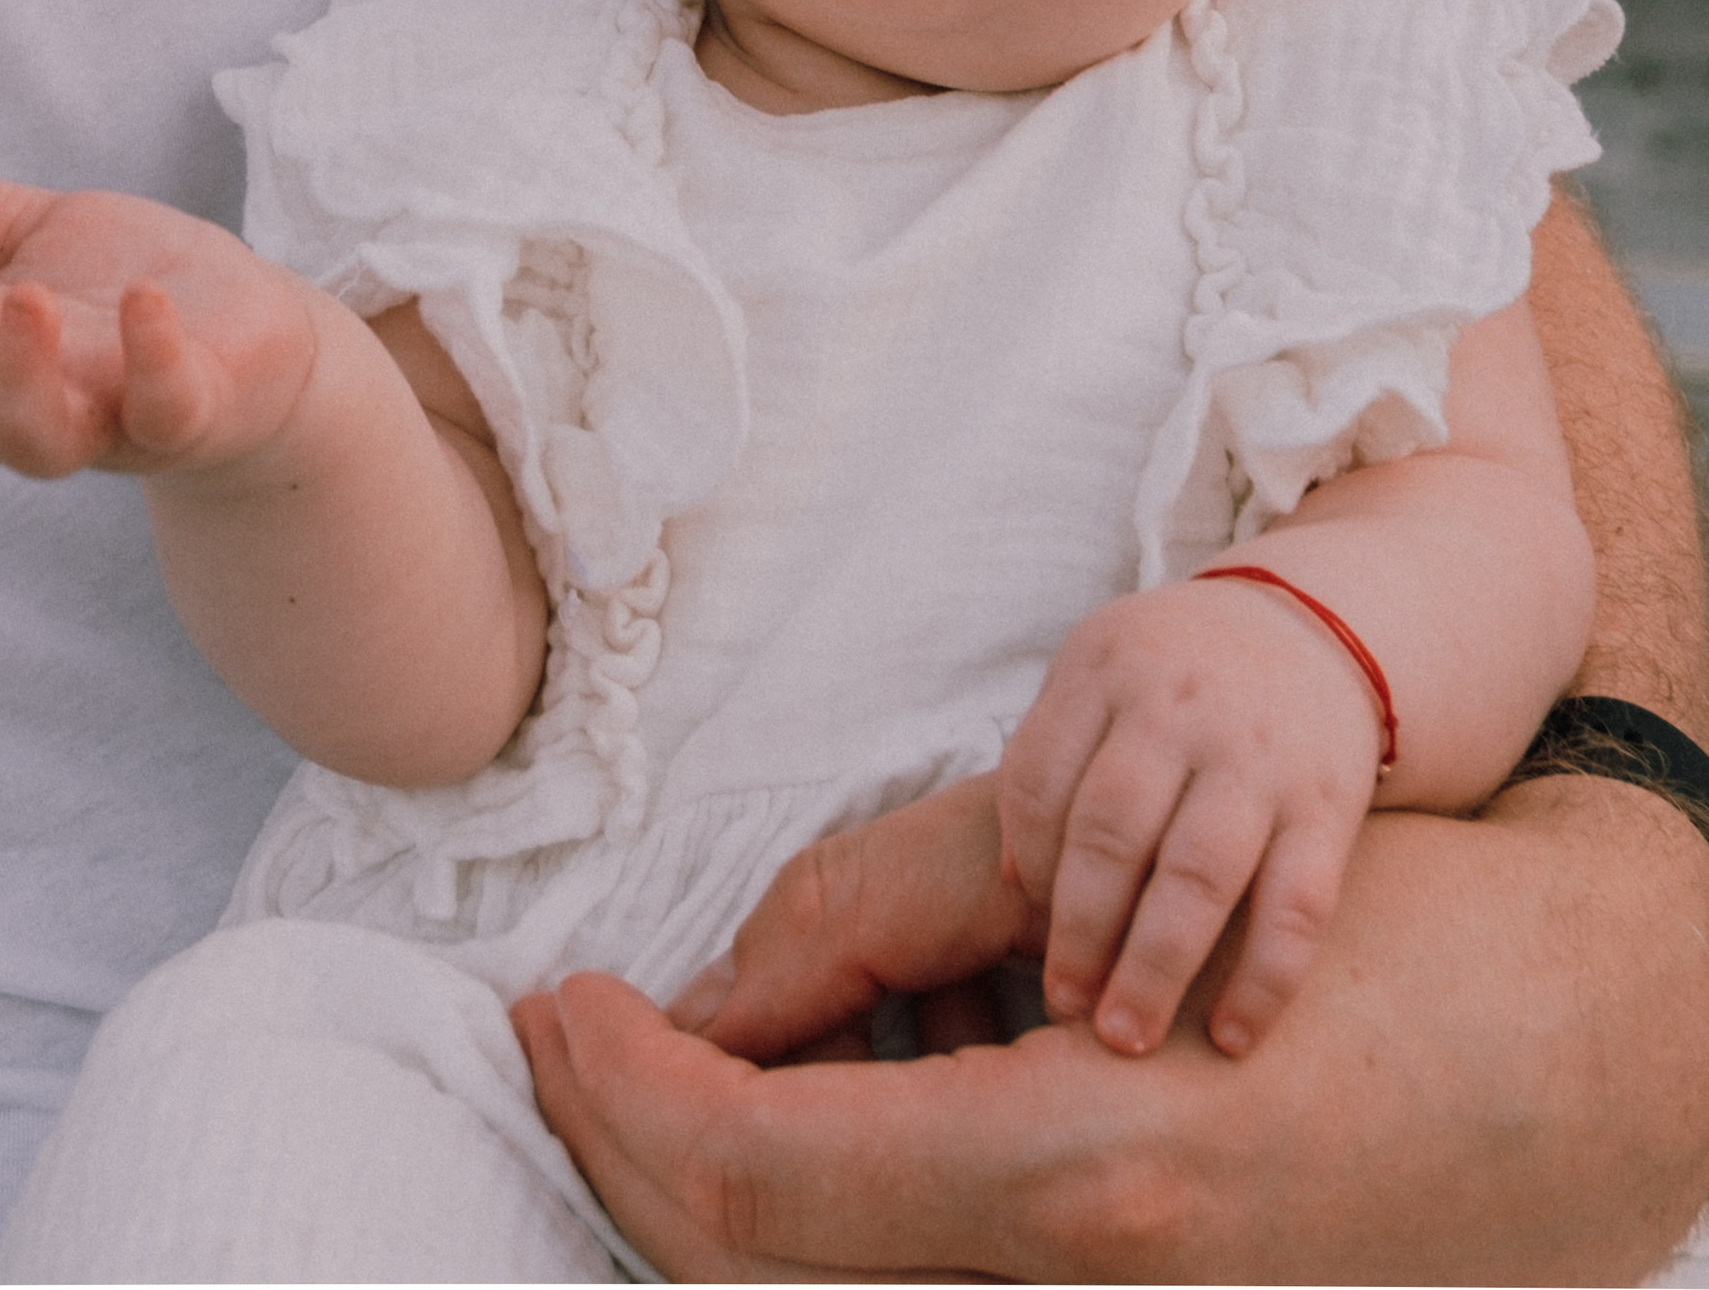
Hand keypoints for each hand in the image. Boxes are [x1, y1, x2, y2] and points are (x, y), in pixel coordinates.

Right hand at [0, 150, 321, 482]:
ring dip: (20, 380)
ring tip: (24, 298)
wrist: (258, 333)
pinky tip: (144, 299)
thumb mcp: (48, 236)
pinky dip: (152, 358)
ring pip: (41, 444)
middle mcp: (38, 405)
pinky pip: (165, 407)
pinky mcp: (193, 412)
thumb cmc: (133, 289)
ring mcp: (112, 419)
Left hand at [523, 770, 1708, 1283]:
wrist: (1594, 1059)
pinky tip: (847, 1081)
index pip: (751, 1179)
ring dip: (735, 1166)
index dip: (615, 1096)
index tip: (548, 1013)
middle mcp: (1077, 1283)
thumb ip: (913, 922)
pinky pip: (934, 1268)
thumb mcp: (1131, 891)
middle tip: (567, 1035)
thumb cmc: (1377, 940)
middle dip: (633, 1146)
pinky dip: (844, 1187)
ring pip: (833, 1275)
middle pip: (764, 1259)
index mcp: (1068, 1176)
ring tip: (698, 1040)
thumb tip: (728, 1001)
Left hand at [998, 578, 1379, 1056]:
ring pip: (1199, 873)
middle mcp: (1181, 708)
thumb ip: (1054, 757)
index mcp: (1109, 667)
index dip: (1026, 862)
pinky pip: (1297, 907)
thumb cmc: (1176, 675)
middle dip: (1079, 931)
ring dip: (1155, 966)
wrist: (1315, 630)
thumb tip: (1012, 885)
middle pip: (1112, 829)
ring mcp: (1259, 759)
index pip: (1041, 777)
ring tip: (1123, 1037)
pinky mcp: (1328, 807)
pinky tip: (1228, 1039)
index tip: (1021, 924)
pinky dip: (1262, 981)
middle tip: (1061, 1006)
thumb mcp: (1102, 672)